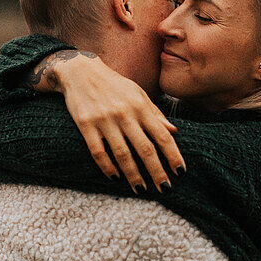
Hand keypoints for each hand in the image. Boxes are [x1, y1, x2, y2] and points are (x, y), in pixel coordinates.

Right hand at [52, 53, 185, 191]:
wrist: (80, 71)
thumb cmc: (114, 85)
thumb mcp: (138, 94)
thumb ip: (155, 113)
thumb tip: (174, 131)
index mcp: (140, 106)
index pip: (162, 135)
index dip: (173, 155)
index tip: (180, 172)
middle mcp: (124, 114)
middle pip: (145, 148)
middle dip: (157, 171)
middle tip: (165, 189)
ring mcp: (104, 120)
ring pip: (122, 154)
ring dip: (133, 175)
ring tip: (141, 189)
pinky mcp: (86, 125)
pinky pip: (98, 152)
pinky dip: (107, 167)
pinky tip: (115, 177)